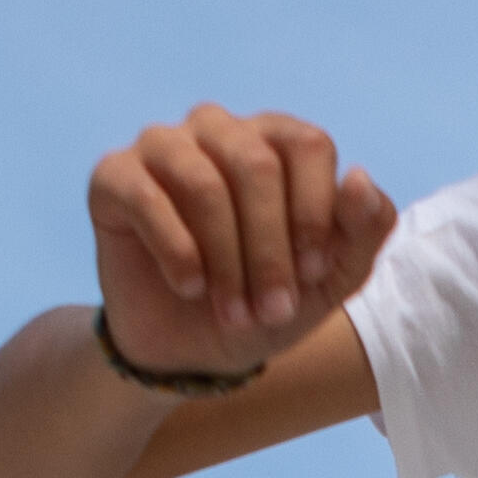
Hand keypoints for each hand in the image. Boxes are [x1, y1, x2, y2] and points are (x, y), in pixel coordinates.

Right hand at [91, 106, 395, 377]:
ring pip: (204, 183)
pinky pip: (146, 198)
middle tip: (274, 309)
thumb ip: (364, 231)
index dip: (315, 214)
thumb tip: (361, 179)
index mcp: (276, 139)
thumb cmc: (265, 303)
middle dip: (271, 250)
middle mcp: (219, 129)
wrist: (192, 349)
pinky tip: (189, 287)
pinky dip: (176, 251)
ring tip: (234, 312)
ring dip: (227, 261)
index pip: (309, 145)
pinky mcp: (114, 175)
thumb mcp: (331, 281)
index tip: (314, 276)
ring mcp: (163, 145)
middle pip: (257, 164)